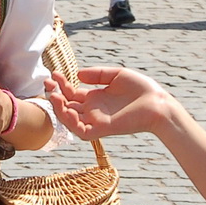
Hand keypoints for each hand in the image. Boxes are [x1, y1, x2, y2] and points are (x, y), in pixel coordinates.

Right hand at [45, 66, 170, 139]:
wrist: (158, 103)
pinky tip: (67, 109)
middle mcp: (93, 110)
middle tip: (47, 83)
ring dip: (59, 109)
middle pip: (67, 106)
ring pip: (70, 120)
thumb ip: (97, 75)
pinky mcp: (102, 129)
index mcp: (96, 98)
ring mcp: (96, 120)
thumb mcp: (116, 75)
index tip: (54, 73)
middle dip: (55, 95)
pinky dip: (71, 122)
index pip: (72, 94)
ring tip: (54, 95)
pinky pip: (81, 130)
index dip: (62, 84)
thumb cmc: (141, 89)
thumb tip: (77, 75)